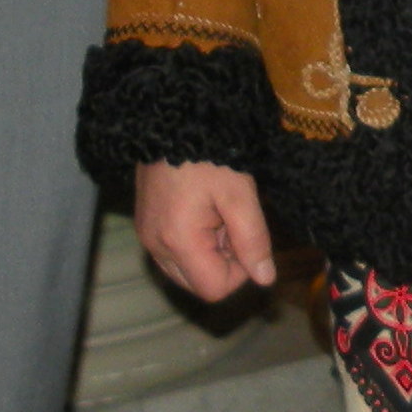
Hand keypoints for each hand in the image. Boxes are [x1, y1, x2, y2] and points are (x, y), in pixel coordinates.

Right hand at [135, 161, 275, 300]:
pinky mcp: (146, 225)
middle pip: (198, 284)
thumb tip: (265, 279)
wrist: (172, 122)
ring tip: (218, 214)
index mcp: (178, 242)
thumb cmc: (210, 156)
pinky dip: (194, 241)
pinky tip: (204, 210)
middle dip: (224, 263)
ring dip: (210, 253)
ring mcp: (147, 237)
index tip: (247, 237)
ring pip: (186, 270)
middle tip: (232, 222)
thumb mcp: (240, 196)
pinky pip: (174, 252)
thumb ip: (253, 240)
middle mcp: (155, 247)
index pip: (214, 289)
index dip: (240, 272)